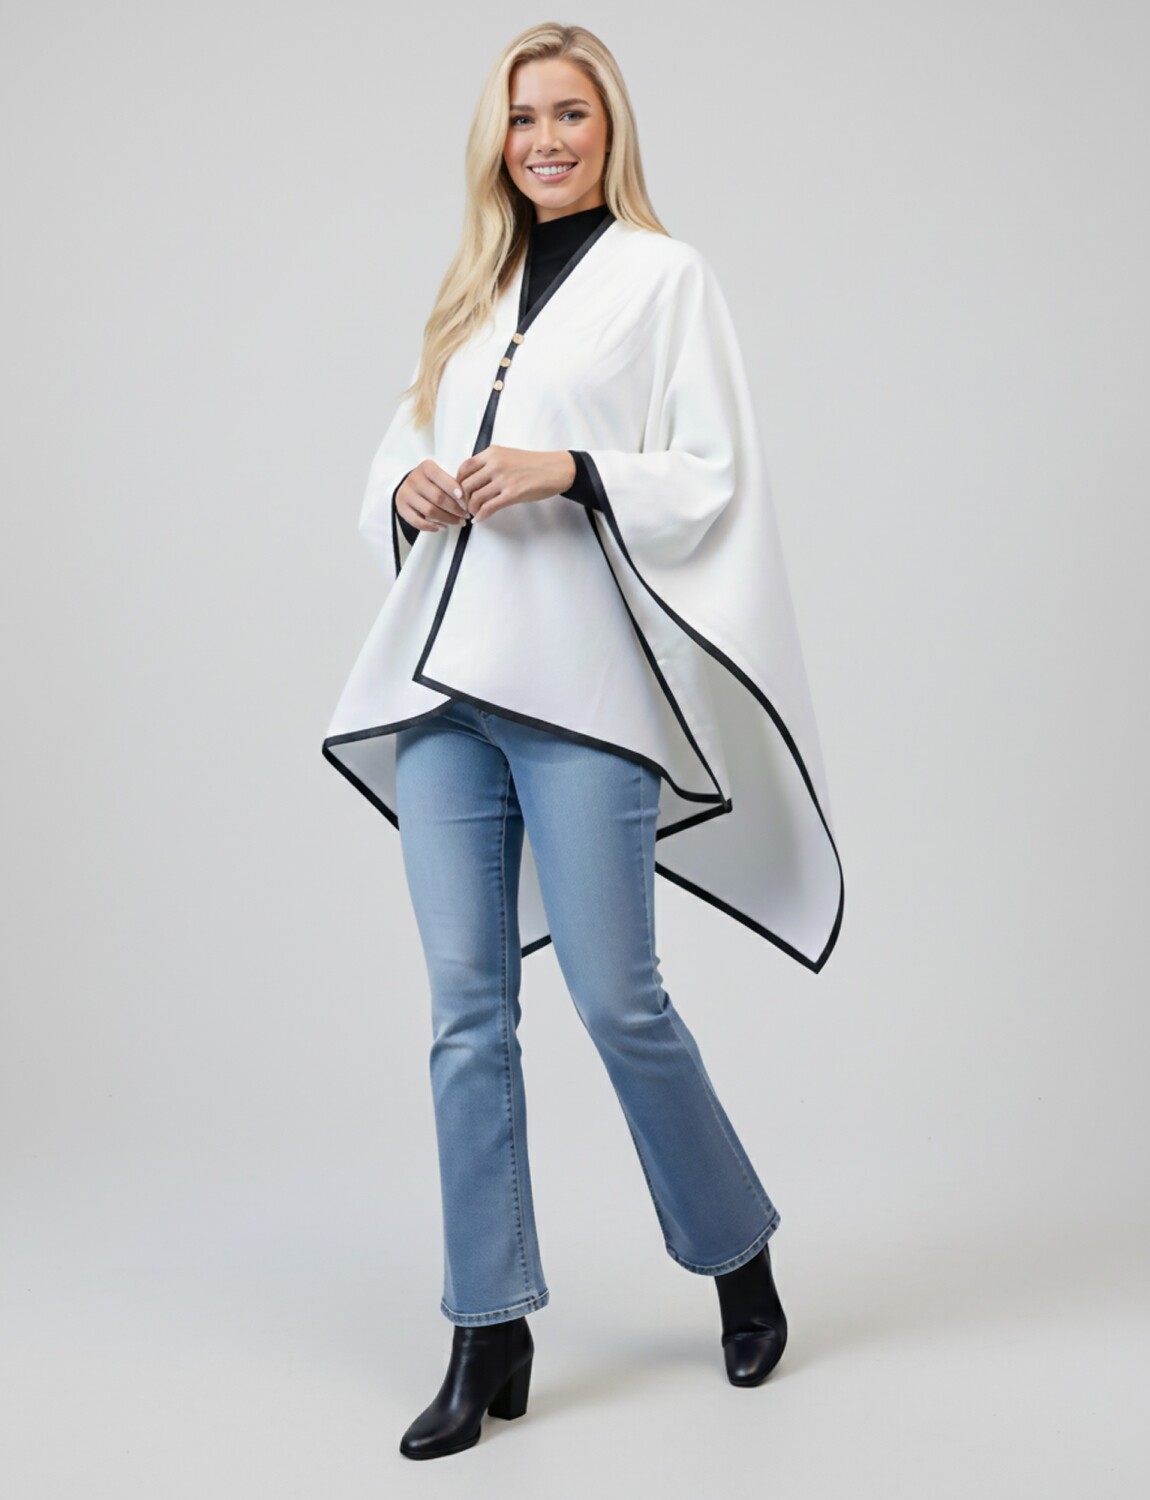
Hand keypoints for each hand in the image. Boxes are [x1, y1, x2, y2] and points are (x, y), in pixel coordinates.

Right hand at [396, 459, 470, 530]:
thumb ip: (453, 483)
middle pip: (438, 497)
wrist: (410, 485)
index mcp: (426, 467)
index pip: (441, 478)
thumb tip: (467, 499)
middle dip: (455, 509)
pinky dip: (431, 527)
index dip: (454, 490)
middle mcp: (414, 479)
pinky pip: (417, 521)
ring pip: (429, 511)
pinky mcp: (402, 507)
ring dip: (447, 519)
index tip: (464, 500)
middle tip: (465, 515)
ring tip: (458, 522)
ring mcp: (406, 494)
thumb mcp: (441, 475)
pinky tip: (442, 527)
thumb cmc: (431, 481)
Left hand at [456, 448, 576, 522]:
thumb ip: (490, 463)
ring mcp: (503, 480)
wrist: (555, 469)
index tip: (460, 492)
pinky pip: (488, 507)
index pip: (464, 468)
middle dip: (463, 499)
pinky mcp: (512, 494)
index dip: (458, 483)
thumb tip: (474, 478)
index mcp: (492, 453)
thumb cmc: (533, 464)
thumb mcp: (507, 455)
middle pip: (466, 485)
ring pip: (475, 498)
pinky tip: (480, 519)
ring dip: (472, 509)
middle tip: (466, 506)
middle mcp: (495, 464)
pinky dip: (481, 515)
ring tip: (474, 512)